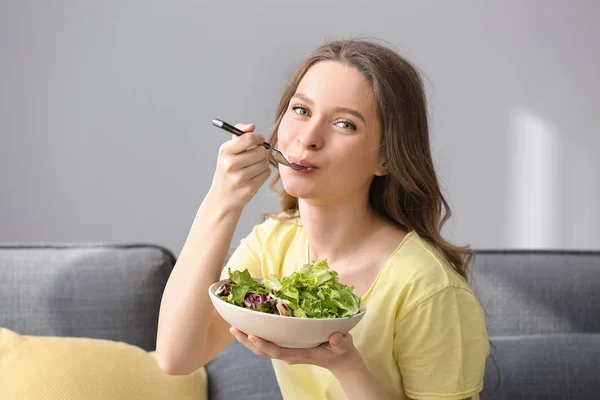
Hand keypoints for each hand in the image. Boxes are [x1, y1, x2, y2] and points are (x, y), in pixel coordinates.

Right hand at [208, 123, 271, 212]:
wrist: (222, 198)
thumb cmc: (228, 170)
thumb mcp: (227, 151)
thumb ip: (239, 135)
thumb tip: (252, 126)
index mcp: (225, 151)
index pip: (249, 138)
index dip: (258, 138)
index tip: (259, 140)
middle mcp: (230, 164)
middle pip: (261, 151)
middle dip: (261, 152)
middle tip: (256, 156)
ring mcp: (239, 178)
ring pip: (265, 162)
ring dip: (263, 163)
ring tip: (253, 167)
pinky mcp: (249, 188)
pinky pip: (266, 173)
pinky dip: (263, 173)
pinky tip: (254, 176)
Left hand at [230, 327, 358, 373]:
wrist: (340, 359)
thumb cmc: (341, 351)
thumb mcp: (343, 345)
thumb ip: (339, 343)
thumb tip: (334, 337)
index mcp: (300, 354)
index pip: (277, 351)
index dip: (264, 344)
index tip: (252, 335)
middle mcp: (289, 354)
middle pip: (263, 351)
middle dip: (247, 341)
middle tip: (233, 328)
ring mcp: (287, 351)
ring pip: (262, 348)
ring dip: (247, 338)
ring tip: (234, 326)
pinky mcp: (286, 346)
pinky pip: (268, 343)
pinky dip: (256, 335)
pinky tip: (249, 324)